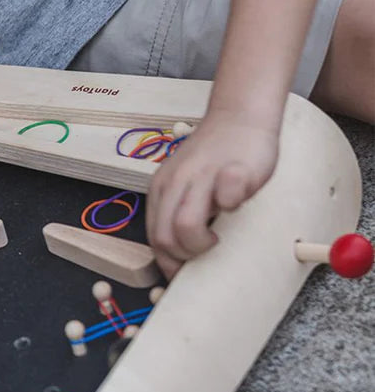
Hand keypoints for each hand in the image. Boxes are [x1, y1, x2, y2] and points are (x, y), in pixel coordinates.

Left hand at [146, 112, 278, 279]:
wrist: (238, 117)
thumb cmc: (216, 159)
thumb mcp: (186, 185)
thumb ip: (179, 212)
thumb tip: (181, 256)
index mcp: (161, 190)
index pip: (154, 239)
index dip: (169, 263)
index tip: (186, 274)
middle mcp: (174, 183)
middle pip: (165, 238)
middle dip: (185, 258)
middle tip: (206, 251)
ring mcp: (201, 176)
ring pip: (185, 225)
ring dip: (202, 243)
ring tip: (219, 235)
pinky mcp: (233, 169)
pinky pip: (228, 195)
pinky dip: (233, 204)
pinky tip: (238, 203)